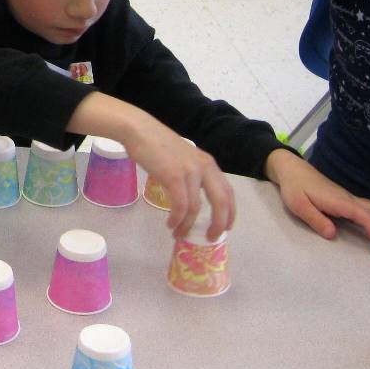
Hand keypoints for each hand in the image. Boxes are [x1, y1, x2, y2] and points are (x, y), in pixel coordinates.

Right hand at [124, 120, 236, 239]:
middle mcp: (204, 167)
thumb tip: (191, 196)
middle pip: (221, 202)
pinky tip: (171, 224)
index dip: (230, 212)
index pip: (228, 191)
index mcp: (208, 163)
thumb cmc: (157, 143)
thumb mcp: (183, 158)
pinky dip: (177, 219)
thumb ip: (191, 174)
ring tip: (179, 234)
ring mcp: (190, 171)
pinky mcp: (174, 176)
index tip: (226, 227)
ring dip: (188, 225)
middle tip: (210, 237)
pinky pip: (181, 206)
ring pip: (196, 208)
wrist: (139, 130)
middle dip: (219, 224)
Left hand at [265, 149, 369, 254]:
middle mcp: (347, 198)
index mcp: (338, 201)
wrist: (292, 169)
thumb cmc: (294, 188)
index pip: (363, 216)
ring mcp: (348, 197)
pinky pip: (368, 205)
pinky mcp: (345, 198)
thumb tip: (332, 234)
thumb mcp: (298, 205)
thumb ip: (315, 219)